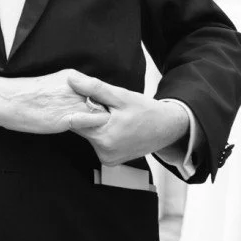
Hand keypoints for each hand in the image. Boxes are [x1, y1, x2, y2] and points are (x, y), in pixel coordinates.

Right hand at [0, 69, 110, 133]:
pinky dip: (93, 126)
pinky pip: (88, 122)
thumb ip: (69, 89)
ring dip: (101, 121)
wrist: (7, 100)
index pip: (97, 90)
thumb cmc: (24, 94)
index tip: (105, 109)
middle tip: (109, 121)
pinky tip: (93, 131)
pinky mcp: (65, 117)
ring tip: (103, 130)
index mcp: (71, 77)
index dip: (102, 101)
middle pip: (101, 101)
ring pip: (98, 112)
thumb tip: (80, 98)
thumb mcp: (52, 83)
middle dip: (104, 111)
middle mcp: (74, 88)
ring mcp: (70, 102)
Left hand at [67, 72, 189, 165]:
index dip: (76, 107)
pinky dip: (100, 131)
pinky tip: (112, 124)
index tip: (83, 98)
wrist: (168, 127)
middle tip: (102, 106)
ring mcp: (108, 159)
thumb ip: (94, 88)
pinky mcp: (111, 160)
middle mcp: (104, 153)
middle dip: (86, 115)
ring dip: (93, 123)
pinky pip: (98, 142)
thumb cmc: (146, 111)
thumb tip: (72, 80)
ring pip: (89, 135)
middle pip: (81, 129)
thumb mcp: (120, 96)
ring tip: (109, 115)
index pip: (74, 121)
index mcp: (105, 139)